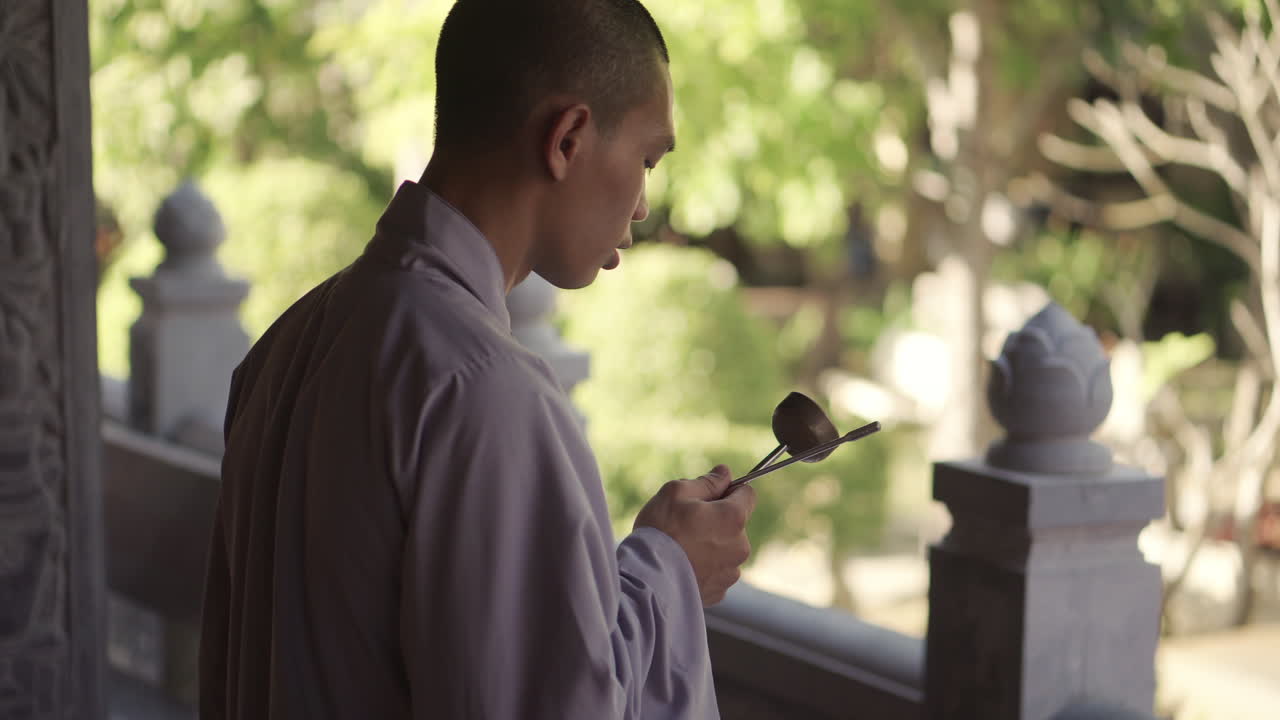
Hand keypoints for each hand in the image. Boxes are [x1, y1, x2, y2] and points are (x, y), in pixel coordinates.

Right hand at [633, 465, 756, 606]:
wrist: (647, 580)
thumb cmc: (660, 532)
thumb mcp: (676, 493)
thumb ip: (706, 482)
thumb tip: (724, 473)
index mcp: (734, 518)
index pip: (748, 494)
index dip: (729, 490)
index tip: (709, 495)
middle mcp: (740, 546)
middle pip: (736, 524)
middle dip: (717, 520)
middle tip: (686, 523)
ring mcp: (730, 572)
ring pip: (725, 549)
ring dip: (711, 545)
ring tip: (681, 548)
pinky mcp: (718, 593)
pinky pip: (716, 572)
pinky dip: (703, 568)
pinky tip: (682, 566)